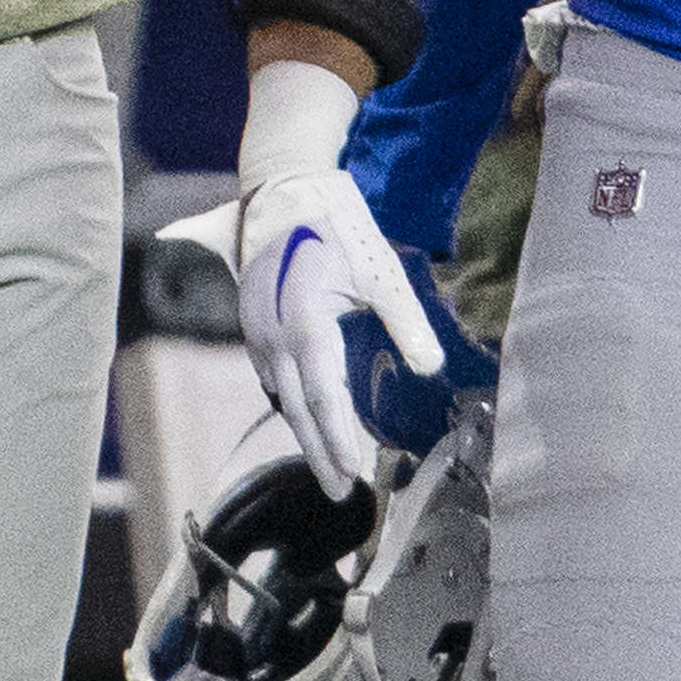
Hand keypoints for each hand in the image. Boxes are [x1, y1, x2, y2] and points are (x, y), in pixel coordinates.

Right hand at [233, 60, 441, 497]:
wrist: (281, 189)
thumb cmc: (336, 226)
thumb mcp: (380, 273)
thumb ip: (406, 323)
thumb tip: (429, 368)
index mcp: (306, 328)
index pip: (324, 401)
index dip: (339, 442)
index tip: (352, 476)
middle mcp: (273, 337)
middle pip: (297, 408)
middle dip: (319, 451)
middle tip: (338, 491)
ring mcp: (256, 330)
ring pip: (281, 393)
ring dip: (304, 428)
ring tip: (327, 460)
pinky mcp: (251, 321)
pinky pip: (271, 372)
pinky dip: (291, 399)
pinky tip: (305, 412)